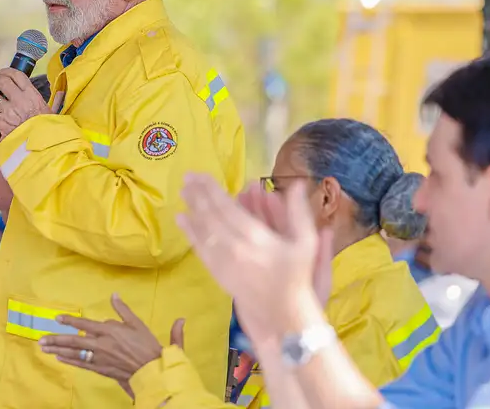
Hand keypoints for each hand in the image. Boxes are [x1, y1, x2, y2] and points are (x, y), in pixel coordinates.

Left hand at [0, 68, 50, 136]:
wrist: (40, 146)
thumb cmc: (48, 129)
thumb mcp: (49, 111)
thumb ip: (43, 101)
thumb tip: (53, 94)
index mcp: (31, 94)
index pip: (17, 76)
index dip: (7, 71)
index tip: (3, 72)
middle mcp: (18, 100)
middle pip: (2, 82)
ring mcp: (8, 111)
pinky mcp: (1, 122)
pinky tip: (2, 121)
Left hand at [40, 293, 183, 398]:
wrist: (150, 370)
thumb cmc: (146, 345)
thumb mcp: (136, 323)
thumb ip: (122, 309)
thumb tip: (114, 294)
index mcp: (108, 331)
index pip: (85, 324)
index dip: (70, 321)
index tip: (57, 318)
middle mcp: (100, 344)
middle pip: (74, 341)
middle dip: (56, 339)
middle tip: (41, 340)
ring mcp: (99, 358)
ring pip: (74, 353)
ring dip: (58, 350)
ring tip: (45, 348)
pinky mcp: (100, 369)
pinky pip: (81, 364)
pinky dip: (70, 361)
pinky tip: (60, 358)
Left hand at [177, 175, 328, 336]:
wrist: (284, 315)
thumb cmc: (297, 277)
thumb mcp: (306, 243)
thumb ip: (299, 212)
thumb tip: (298, 183)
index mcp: (255, 237)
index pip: (226, 207)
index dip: (211, 189)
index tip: (201, 174)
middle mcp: (235, 248)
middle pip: (210, 216)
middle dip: (197, 195)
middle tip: (187, 177)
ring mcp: (224, 263)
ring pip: (202, 231)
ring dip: (191, 210)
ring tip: (183, 192)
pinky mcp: (219, 275)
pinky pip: (201, 249)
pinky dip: (191, 233)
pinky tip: (183, 221)